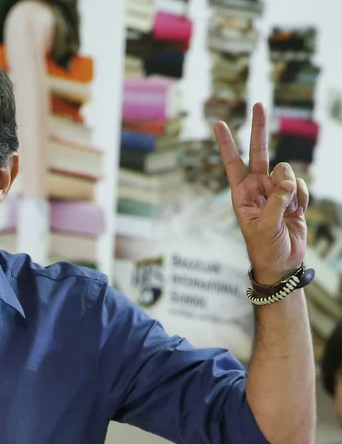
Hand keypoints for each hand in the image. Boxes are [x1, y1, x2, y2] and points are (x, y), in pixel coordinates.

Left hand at [214, 102, 309, 283]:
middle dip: (258, 129)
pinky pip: (300, 185)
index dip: (226, 144)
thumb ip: (275, 202)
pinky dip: (302, 197)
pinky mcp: (292, 195)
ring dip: (290, 189)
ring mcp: (275, 190)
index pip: (232, 164)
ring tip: (288, 209)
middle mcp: (257, 188)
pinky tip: (297, 212)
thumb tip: (286, 181)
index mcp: (241, 194)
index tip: (218, 123)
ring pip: (286, 171)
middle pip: (259, 152)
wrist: (284, 262)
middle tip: (258, 104)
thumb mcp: (265, 227)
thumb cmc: (265, 248)